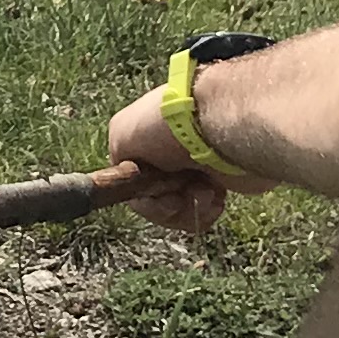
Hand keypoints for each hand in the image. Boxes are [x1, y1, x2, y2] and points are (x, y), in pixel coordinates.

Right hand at [103, 84, 238, 241]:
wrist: (219, 125)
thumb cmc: (167, 128)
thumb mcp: (121, 134)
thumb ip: (117, 155)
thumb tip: (131, 178)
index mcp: (146, 144)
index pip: (135, 184)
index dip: (142, 197)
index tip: (151, 195)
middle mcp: (169, 156)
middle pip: (156, 201)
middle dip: (164, 206)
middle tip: (177, 197)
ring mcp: (196, 170)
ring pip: (181, 210)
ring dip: (187, 209)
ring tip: (203, 191)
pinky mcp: (221, 181)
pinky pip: (205, 212)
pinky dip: (206, 211)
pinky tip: (214, 196)